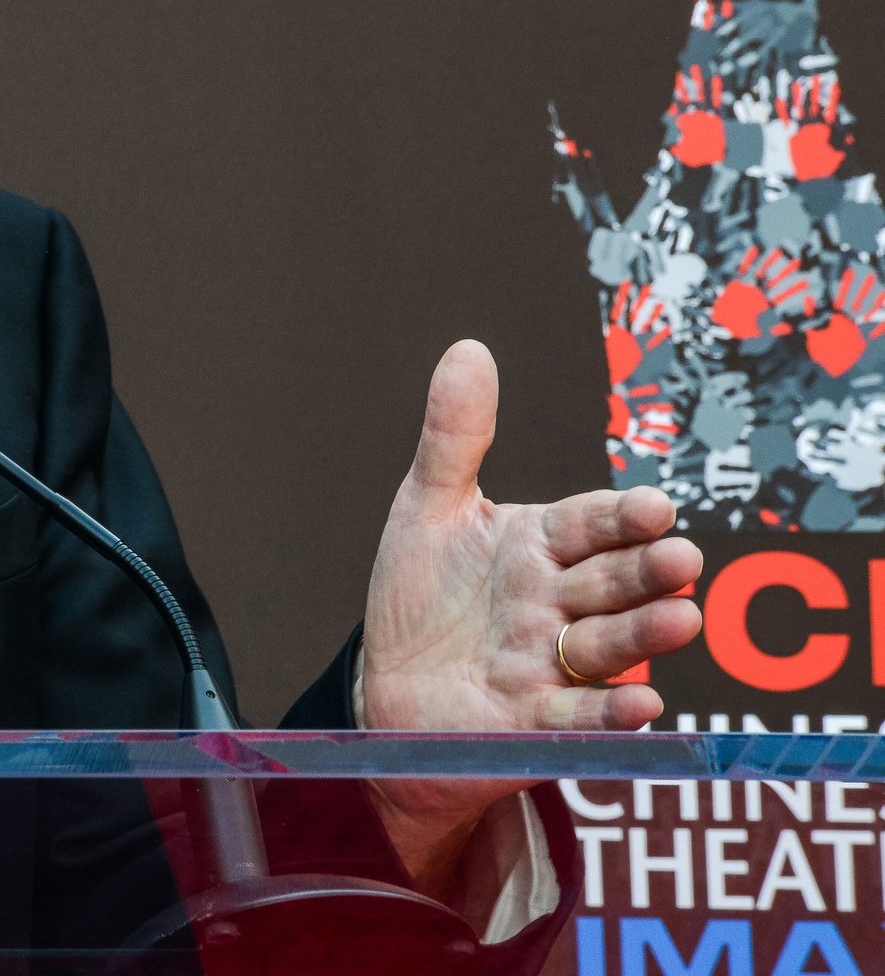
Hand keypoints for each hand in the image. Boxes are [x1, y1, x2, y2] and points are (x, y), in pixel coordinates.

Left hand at [355, 342, 702, 883]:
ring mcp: (553, 663)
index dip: (620, 518)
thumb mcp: (429, 509)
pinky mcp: (536, 721)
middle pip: (611, 582)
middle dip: (646, 572)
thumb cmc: (422, 596)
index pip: (589, 524)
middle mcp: (558, 603)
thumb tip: (469, 348)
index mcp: (540, 547)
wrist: (387, 688)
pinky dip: (609, 713)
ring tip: (682, 618)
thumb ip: (455, 436)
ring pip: (606, 644)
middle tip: (682, 558)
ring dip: (645, 633)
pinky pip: (578, 716)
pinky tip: (641, 703)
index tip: (653, 506)